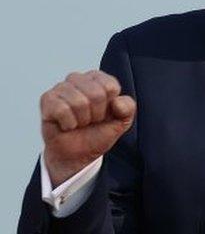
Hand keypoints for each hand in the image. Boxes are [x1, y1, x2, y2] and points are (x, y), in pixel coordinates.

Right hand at [40, 70, 135, 186]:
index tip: (104, 113)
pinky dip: (68, 123)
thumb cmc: (97, 133)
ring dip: (82, 120)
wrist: (78, 154)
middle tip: (90, 120)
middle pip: (96, 94)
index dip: (109, 106)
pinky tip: (67, 125)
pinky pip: (62, 110)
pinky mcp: (46, 99)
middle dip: (96, 114)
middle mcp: (77, 79)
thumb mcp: (122, 121)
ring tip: (79, 122)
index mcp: (97, 79)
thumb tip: (117, 102)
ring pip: (79, 102)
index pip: (110, 86)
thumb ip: (128, 108)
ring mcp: (60, 88)